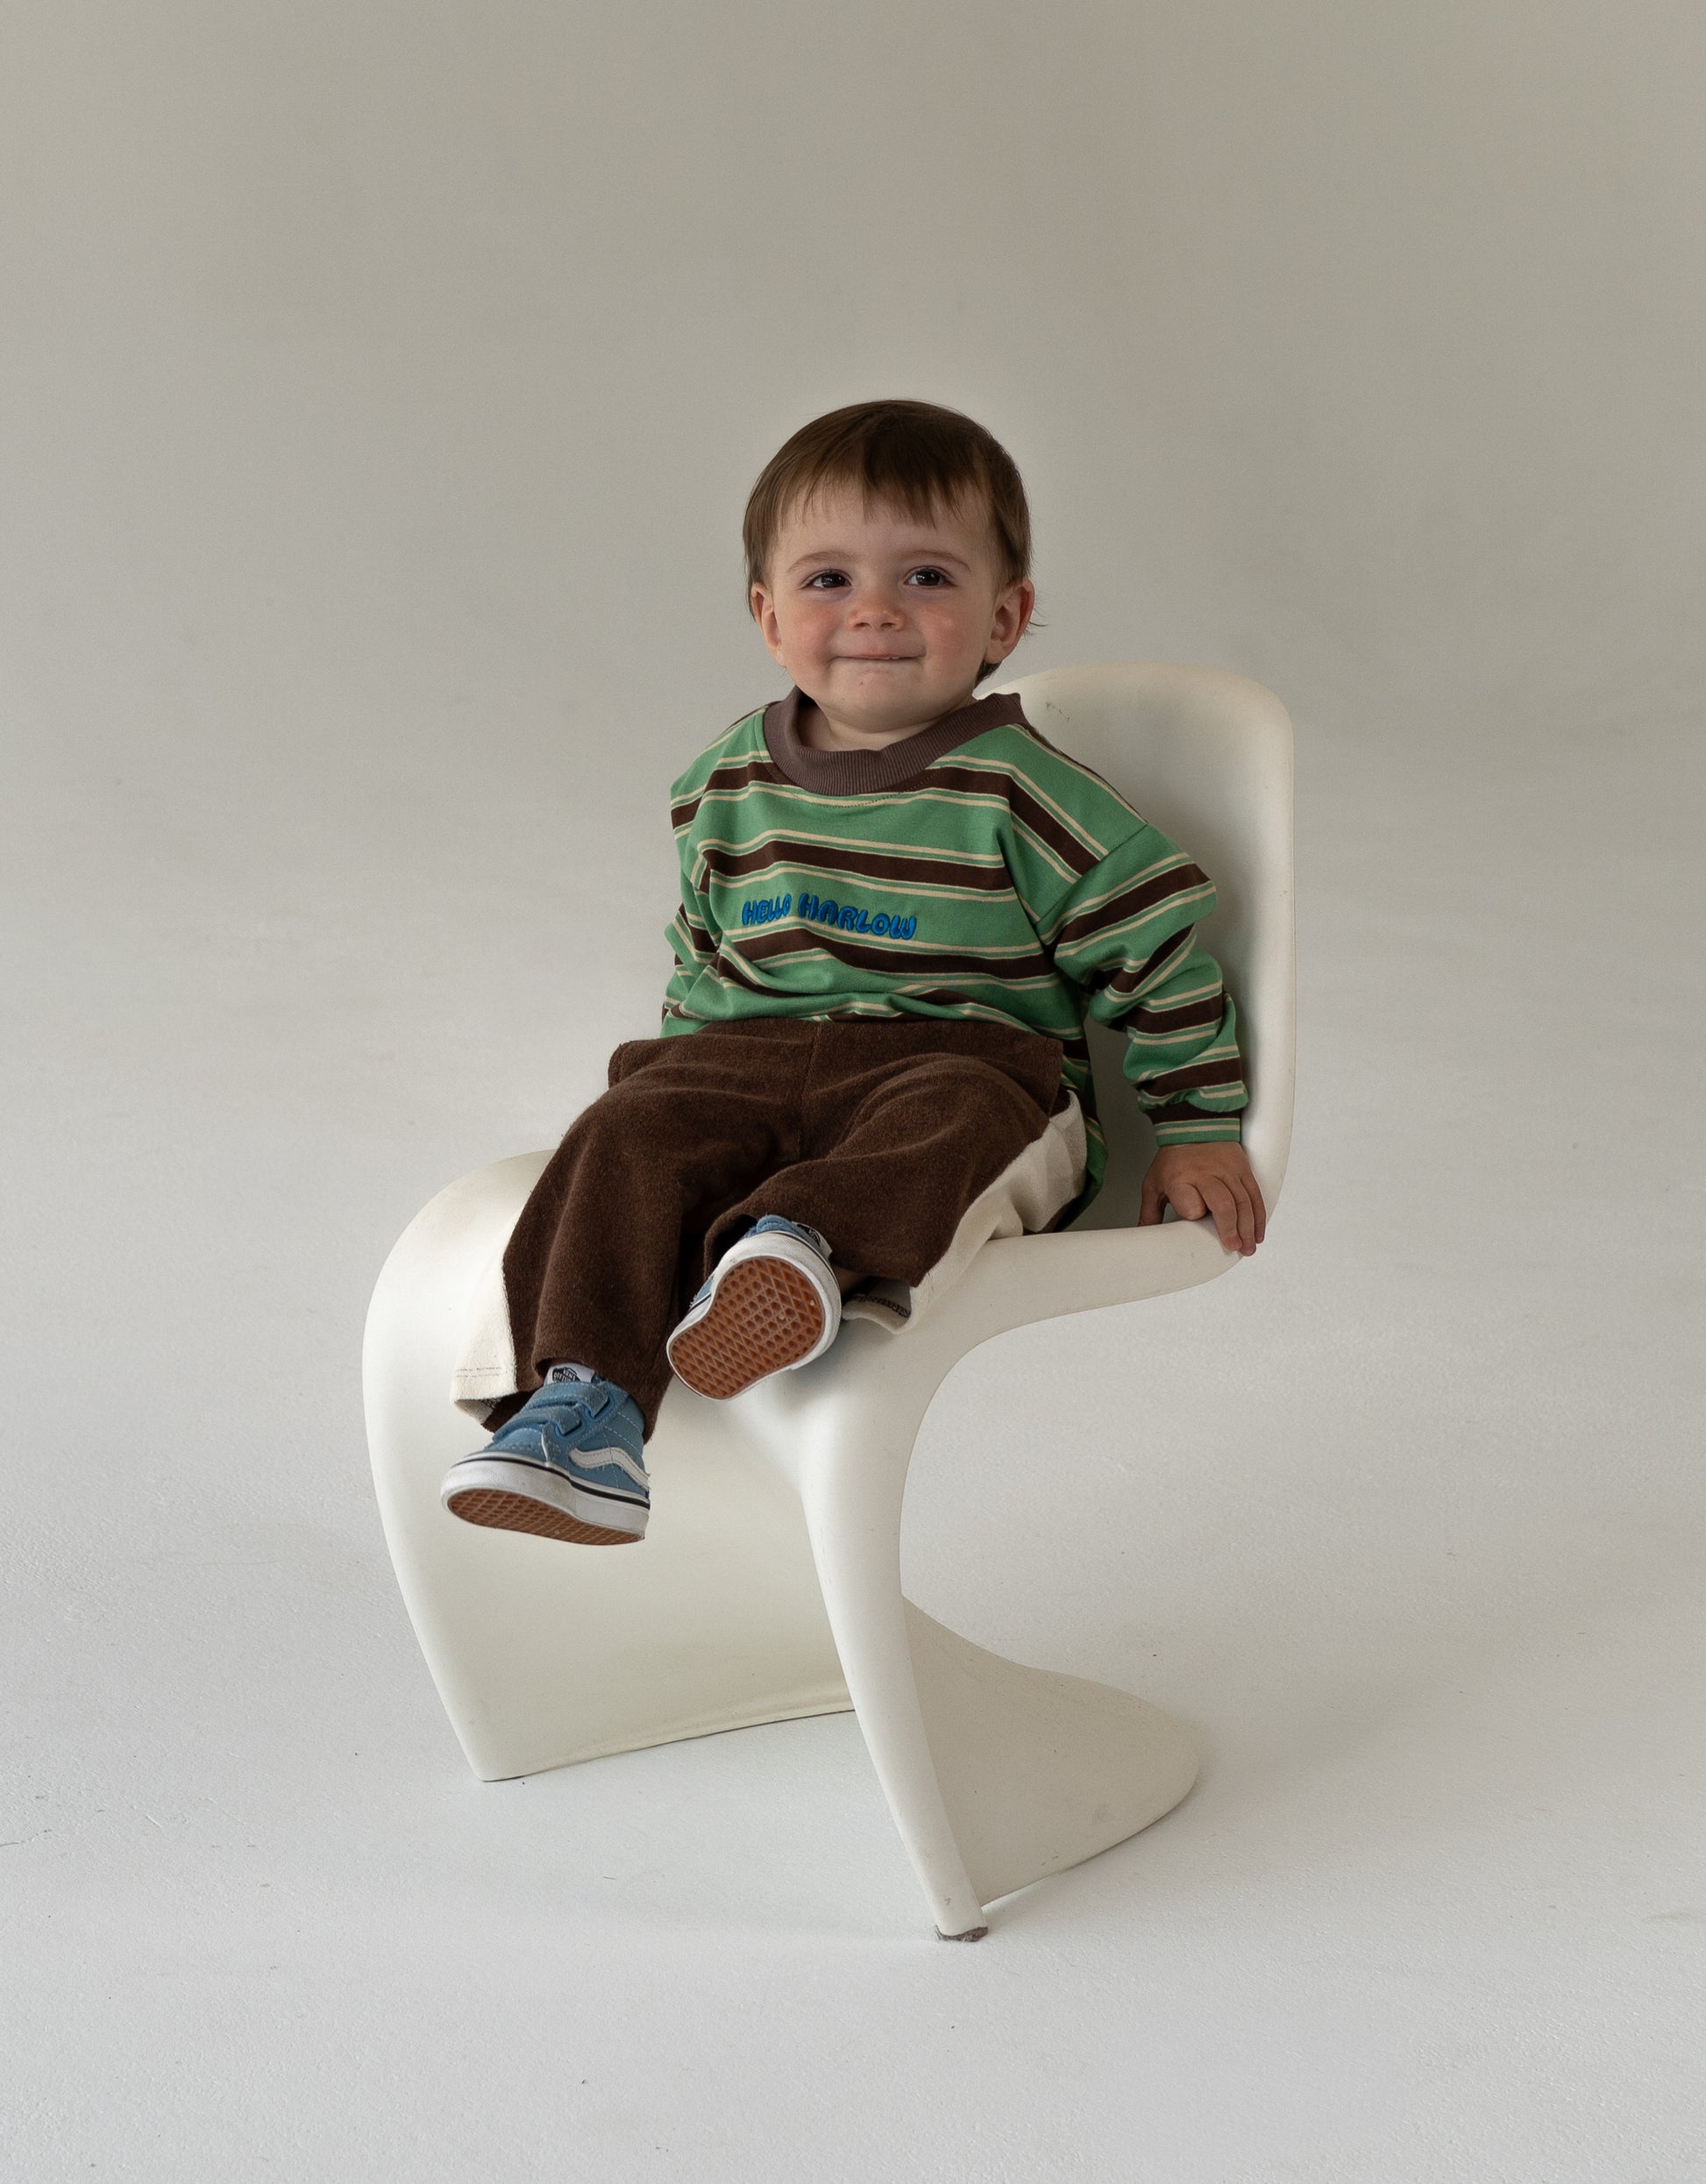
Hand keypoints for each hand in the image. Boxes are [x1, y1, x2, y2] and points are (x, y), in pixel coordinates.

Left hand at [1139, 1142, 1266, 1255]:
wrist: (1193, 1125)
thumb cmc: (1173, 1158)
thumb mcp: (1154, 1183)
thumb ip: (1149, 1212)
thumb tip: (1143, 1235)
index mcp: (1180, 1178)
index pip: (1191, 1207)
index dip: (1194, 1216)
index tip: (1195, 1219)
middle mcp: (1206, 1173)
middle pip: (1223, 1205)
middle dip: (1230, 1230)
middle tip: (1233, 1247)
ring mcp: (1228, 1170)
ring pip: (1243, 1202)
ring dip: (1248, 1228)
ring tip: (1247, 1247)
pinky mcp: (1243, 1169)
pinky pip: (1254, 1195)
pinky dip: (1258, 1216)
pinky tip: (1257, 1232)